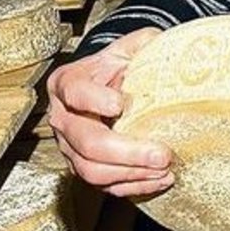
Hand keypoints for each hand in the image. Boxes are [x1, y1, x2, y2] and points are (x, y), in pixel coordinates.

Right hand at [47, 27, 173, 197]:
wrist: (112, 87)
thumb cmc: (121, 66)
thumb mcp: (132, 46)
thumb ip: (145, 43)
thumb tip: (166, 46)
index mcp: (68, 83)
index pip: (74, 93)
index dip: (95, 100)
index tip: (122, 103)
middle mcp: (63, 118)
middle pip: (86, 142)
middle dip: (127, 152)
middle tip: (162, 153)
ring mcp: (71, 147)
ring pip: (92, 171)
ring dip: (132, 174)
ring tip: (165, 169)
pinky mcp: (85, 168)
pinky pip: (105, 186)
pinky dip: (134, 186)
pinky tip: (160, 179)